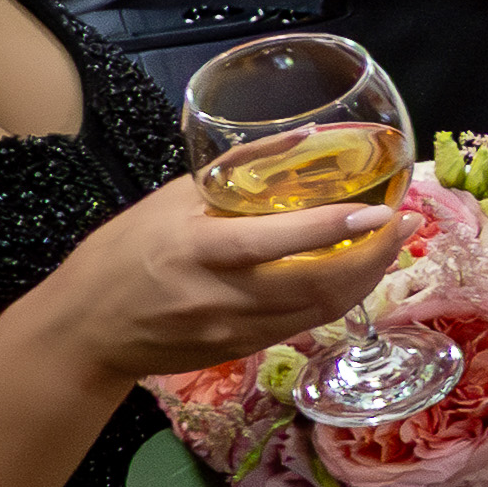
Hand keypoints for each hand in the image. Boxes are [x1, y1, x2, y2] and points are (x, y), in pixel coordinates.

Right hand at [18, 174, 404, 386]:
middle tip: (404, 225)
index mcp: (196, 251)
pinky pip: (302, 324)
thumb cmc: (122, 252)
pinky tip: (353, 274)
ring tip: (390, 245)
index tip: (379, 211)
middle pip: (316, 286)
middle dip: (372, 258)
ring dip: (366, 279)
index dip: (331, 229)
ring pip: (320, 311)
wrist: (84, 331)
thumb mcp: (171, 199)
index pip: (273, 243)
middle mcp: (219, 297)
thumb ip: (240, 169)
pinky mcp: (241, 351)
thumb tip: (309, 135)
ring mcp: (233, 331)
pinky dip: (336, 298)